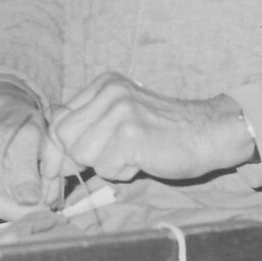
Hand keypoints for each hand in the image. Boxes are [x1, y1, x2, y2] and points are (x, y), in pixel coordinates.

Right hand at [0, 83, 59, 220]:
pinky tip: (39, 184)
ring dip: (32, 201)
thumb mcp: (30, 139)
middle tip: (52, 191)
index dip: (20, 212)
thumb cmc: (20, 121)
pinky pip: (6, 201)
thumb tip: (29, 201)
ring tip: (47, 182)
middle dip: (30, 206)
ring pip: (5, 206)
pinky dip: (27, 197)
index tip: (46, 208)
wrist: (8, 115)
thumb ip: (26, 171)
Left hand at [40, 72, 257, 185]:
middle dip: (74, 161)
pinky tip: (142, 161)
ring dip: (104, 166)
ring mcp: (120, 112)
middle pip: (63, 137)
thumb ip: (90, 127)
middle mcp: (109, 93)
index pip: (59, 120)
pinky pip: (105, 168)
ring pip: (82, 154)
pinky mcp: (132, 135)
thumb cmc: (165, 133)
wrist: (210, 133)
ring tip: (131, 157)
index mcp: (104, 85)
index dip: (53, 152)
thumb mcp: (123, 116)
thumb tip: (51, 157)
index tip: (52, 175)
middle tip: (99, 167)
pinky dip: (122, 173)